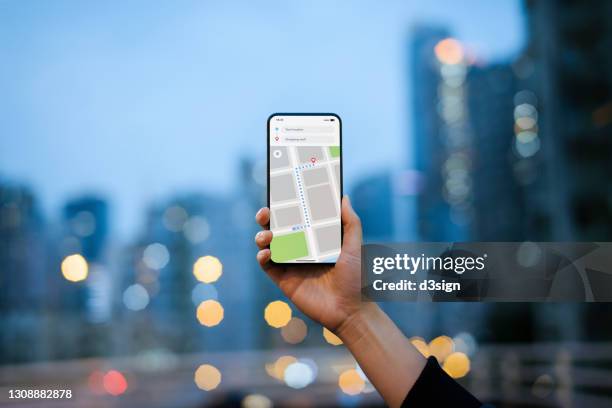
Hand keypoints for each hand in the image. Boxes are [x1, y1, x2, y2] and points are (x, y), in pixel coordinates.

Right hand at [254, 196, 362, 330]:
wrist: (350, 310)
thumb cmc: (356, 278)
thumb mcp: (354, 246)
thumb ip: (350, 222)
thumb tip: (343, 197)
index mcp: (315, 237)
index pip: (297, 216)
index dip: (287, 205)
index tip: (281, 193)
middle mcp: (300, 248)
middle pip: (277, 227)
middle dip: (267, 217)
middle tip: (266, 212)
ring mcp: (290, 263)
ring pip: (268, 244)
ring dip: (262, 236)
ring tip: (268, 236)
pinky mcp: (284, 280)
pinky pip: (267, 265)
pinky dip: (262, 257)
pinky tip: (266, 253)